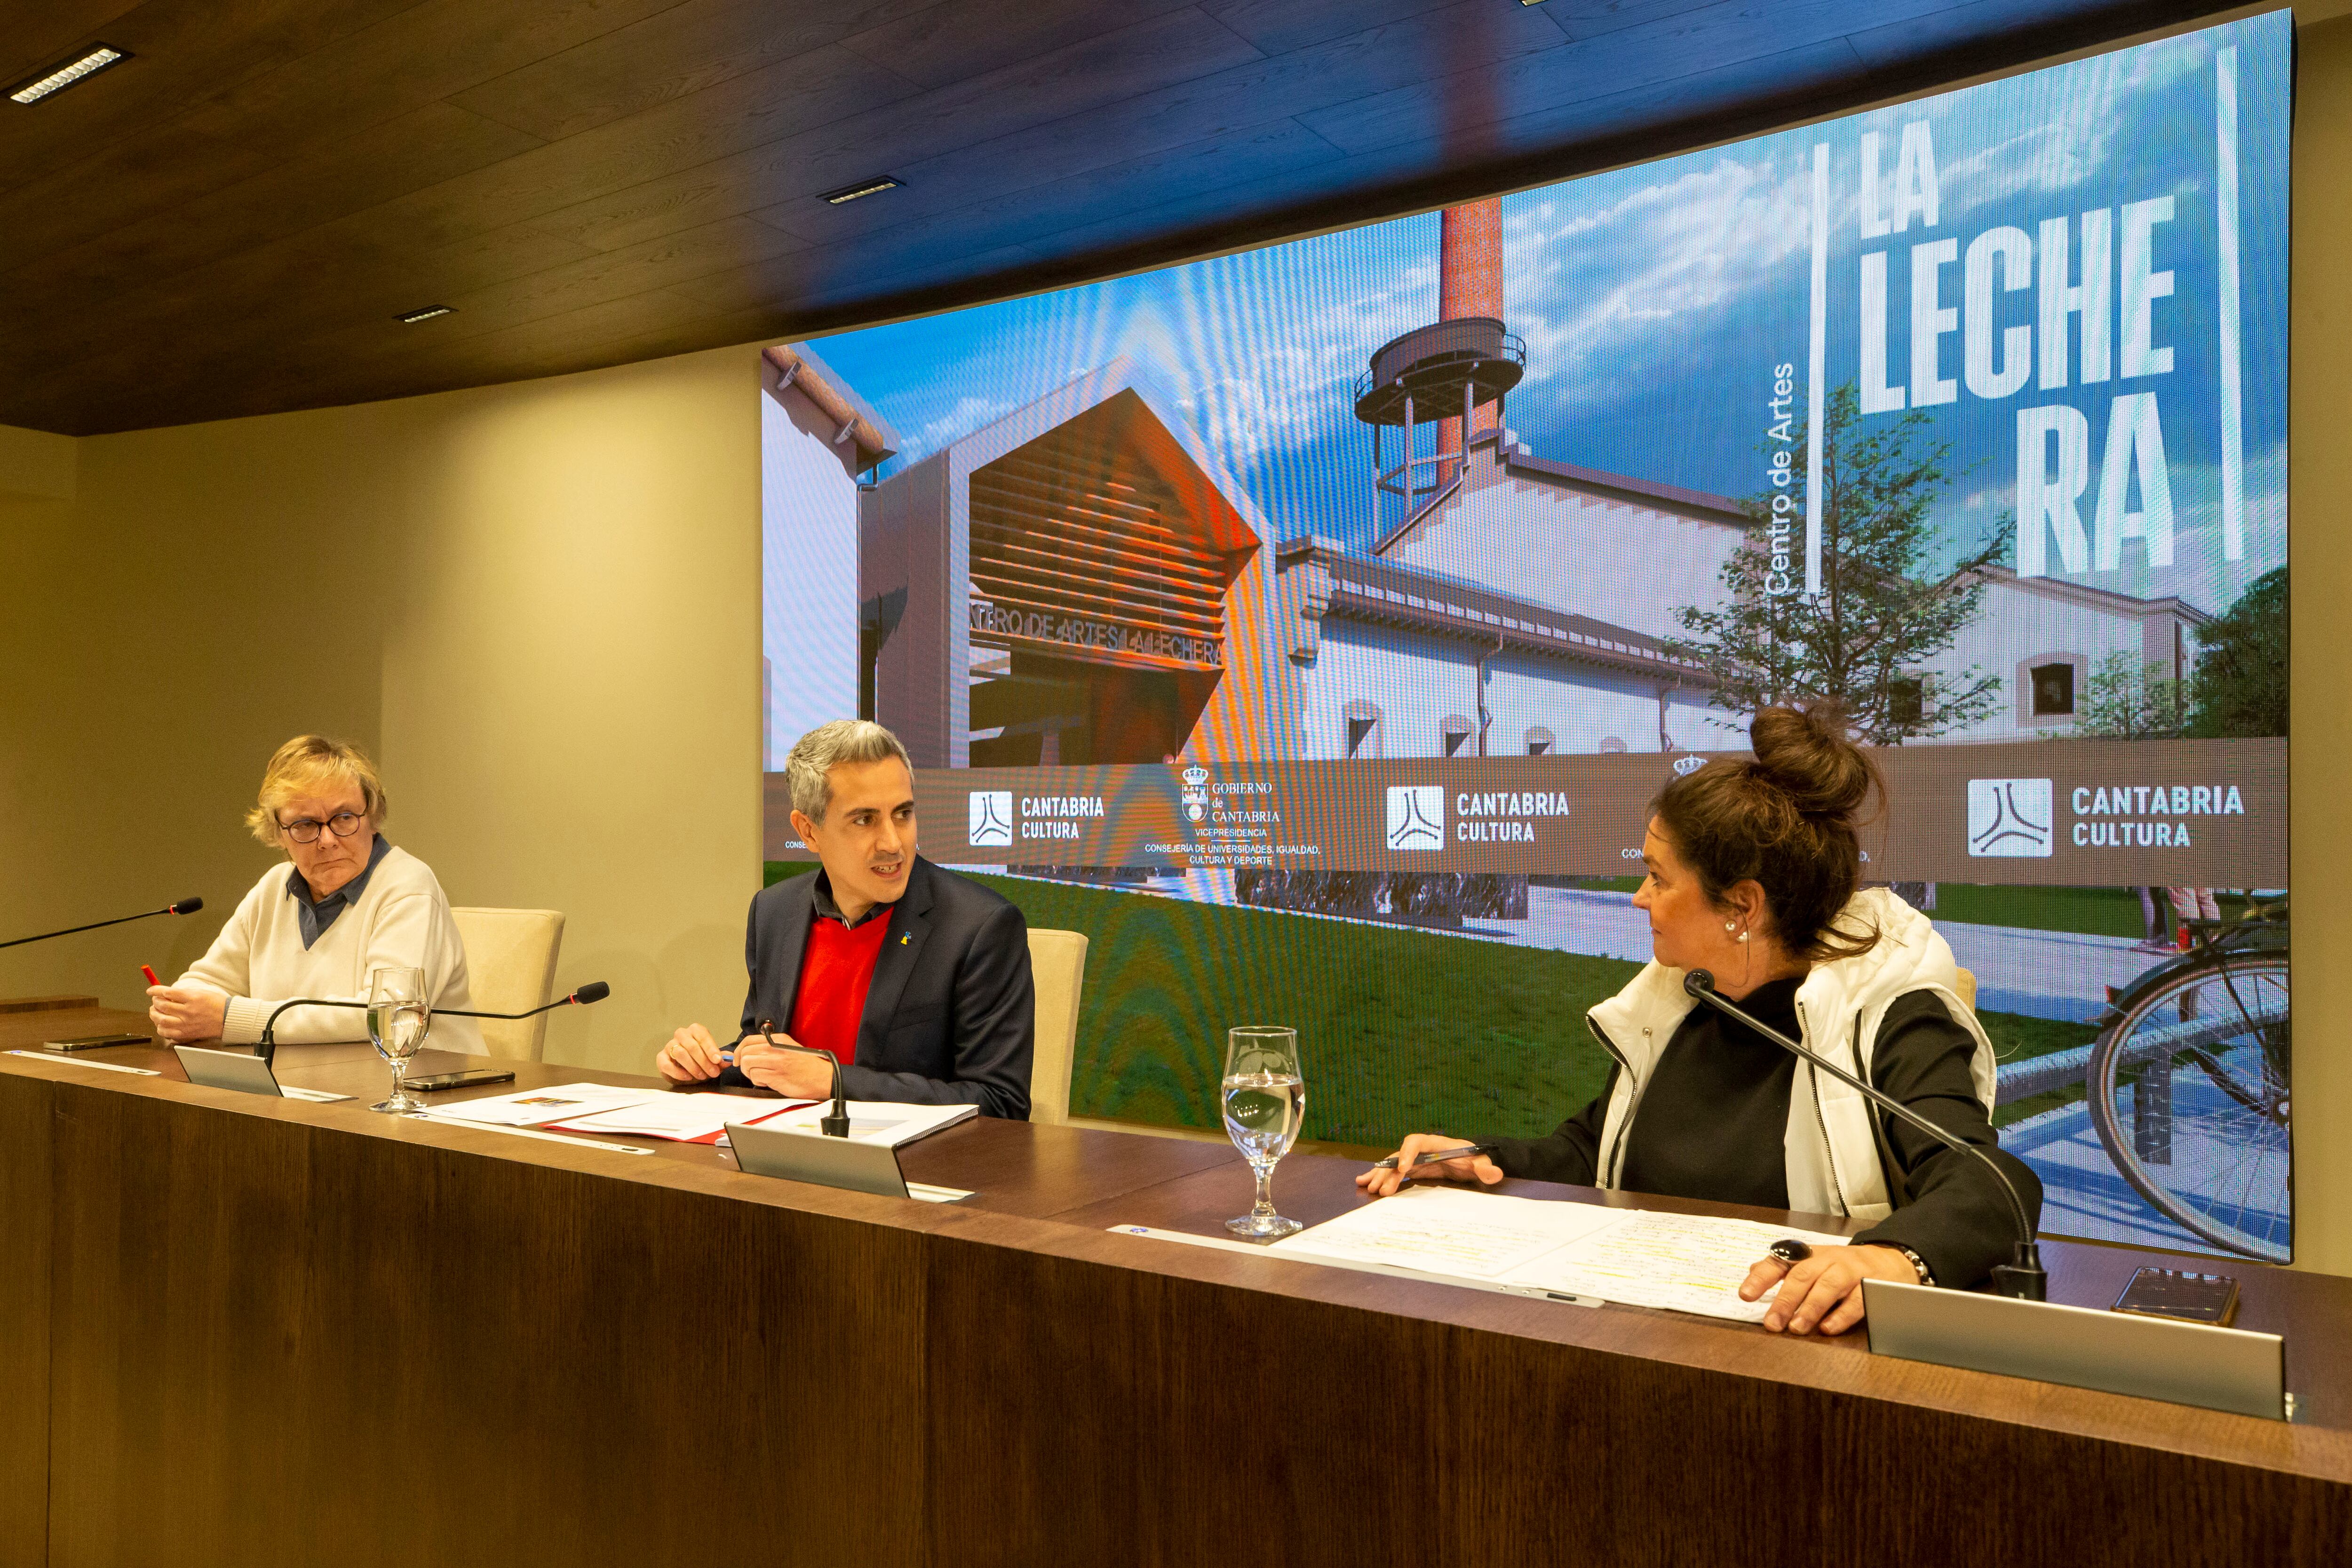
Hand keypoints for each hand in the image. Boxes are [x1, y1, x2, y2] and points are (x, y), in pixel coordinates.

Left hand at [148, 985, 225, 1042]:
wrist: (227, 1019)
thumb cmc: (216, 1005)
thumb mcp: (200, 993)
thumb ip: (183, 993)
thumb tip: (165, 994)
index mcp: (192, 999)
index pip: (167, 993)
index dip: (155, 990)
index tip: (150, 990)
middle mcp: (188, 1012)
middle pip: (162, 1006)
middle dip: (155, 1002)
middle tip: (155, 1001)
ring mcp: (186, 1025)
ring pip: (161, 1020)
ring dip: (155, 1015)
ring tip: (156, 1012)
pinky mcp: (186, 1035)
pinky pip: (166, 1033)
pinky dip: (161, 1028)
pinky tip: (163, 1024)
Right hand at [655, 1023, 726, 1081]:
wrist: (684, 1071)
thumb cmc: (699, 1062)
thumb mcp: (712, 1060)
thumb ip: (720, 1059)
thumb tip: (729, 1059)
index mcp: (695, 1030)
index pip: (703, 1036)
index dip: (711, 1048)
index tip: (718, 1060)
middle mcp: (681, 1035)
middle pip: (692, 1045)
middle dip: (704, 1061)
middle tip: (713, 1073)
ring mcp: (669, 1045)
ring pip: (680, 1053)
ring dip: (693, 1066)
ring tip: (702, 1076)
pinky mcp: (661, 1058)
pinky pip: (667, 1064)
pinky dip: (678, 1072)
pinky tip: (687, 1077)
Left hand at [732, 1032, 837, 1097]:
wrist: (823, 1078)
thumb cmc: (807, 1066)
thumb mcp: (789, 1048)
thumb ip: (771, 1047)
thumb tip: (749, 1052)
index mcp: (779, 1039)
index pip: (749, 1040)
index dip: (739, 1051)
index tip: (737, 1059)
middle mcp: (776, 1048)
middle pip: (745, 1052)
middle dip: (742, 1063)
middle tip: (749, 1070)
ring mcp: (776, 1061)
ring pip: (747, 1063)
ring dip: (749, 1073)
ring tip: (760, 1076)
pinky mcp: (776, 1076)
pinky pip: (755, 1077)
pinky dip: (757, 1082)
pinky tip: (767, 1082)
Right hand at [1354, 1132, 1503, 1197]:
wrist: (1470, 1159)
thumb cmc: (1473, 1158)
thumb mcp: (1480, 1163)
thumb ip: (1486, 1169)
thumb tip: (1496, 1174)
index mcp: (1434, 1143)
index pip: (1415, 1142)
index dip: (1407, 1154)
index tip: (1403, 1169)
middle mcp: (1420, 1149)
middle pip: (1399, 1156)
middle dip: (1389, 1172)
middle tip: (1381, 1189)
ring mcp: (1414, 1159)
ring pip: (1392, 1164)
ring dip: (1380, 1175)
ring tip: (1367, 1187)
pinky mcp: (1412, 1169)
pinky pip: (1393, 1171)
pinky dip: (1379, 1175)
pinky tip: (1365, 1182)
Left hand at [1738, 1243, 1920, 1334]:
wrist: (1888, 1259)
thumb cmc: (1841, 1265)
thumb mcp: (1812, 1262)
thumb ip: (1783, 1269)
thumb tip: (1751, 1272)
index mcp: (1809, 1255)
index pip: (1780, 1261)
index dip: (1761, 1277)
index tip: (1745, 1295)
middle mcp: (1828, 1259)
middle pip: (1803, 1276)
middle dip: (1785, 1300)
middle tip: (1772, 1324)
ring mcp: (1850, 1271)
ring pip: (1828, 1286)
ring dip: (1810, 1308)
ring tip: (1796, 1328)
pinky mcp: (1872, 1285)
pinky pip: (1856, 1300)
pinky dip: (1841, 1315)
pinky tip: (1827, 1328)